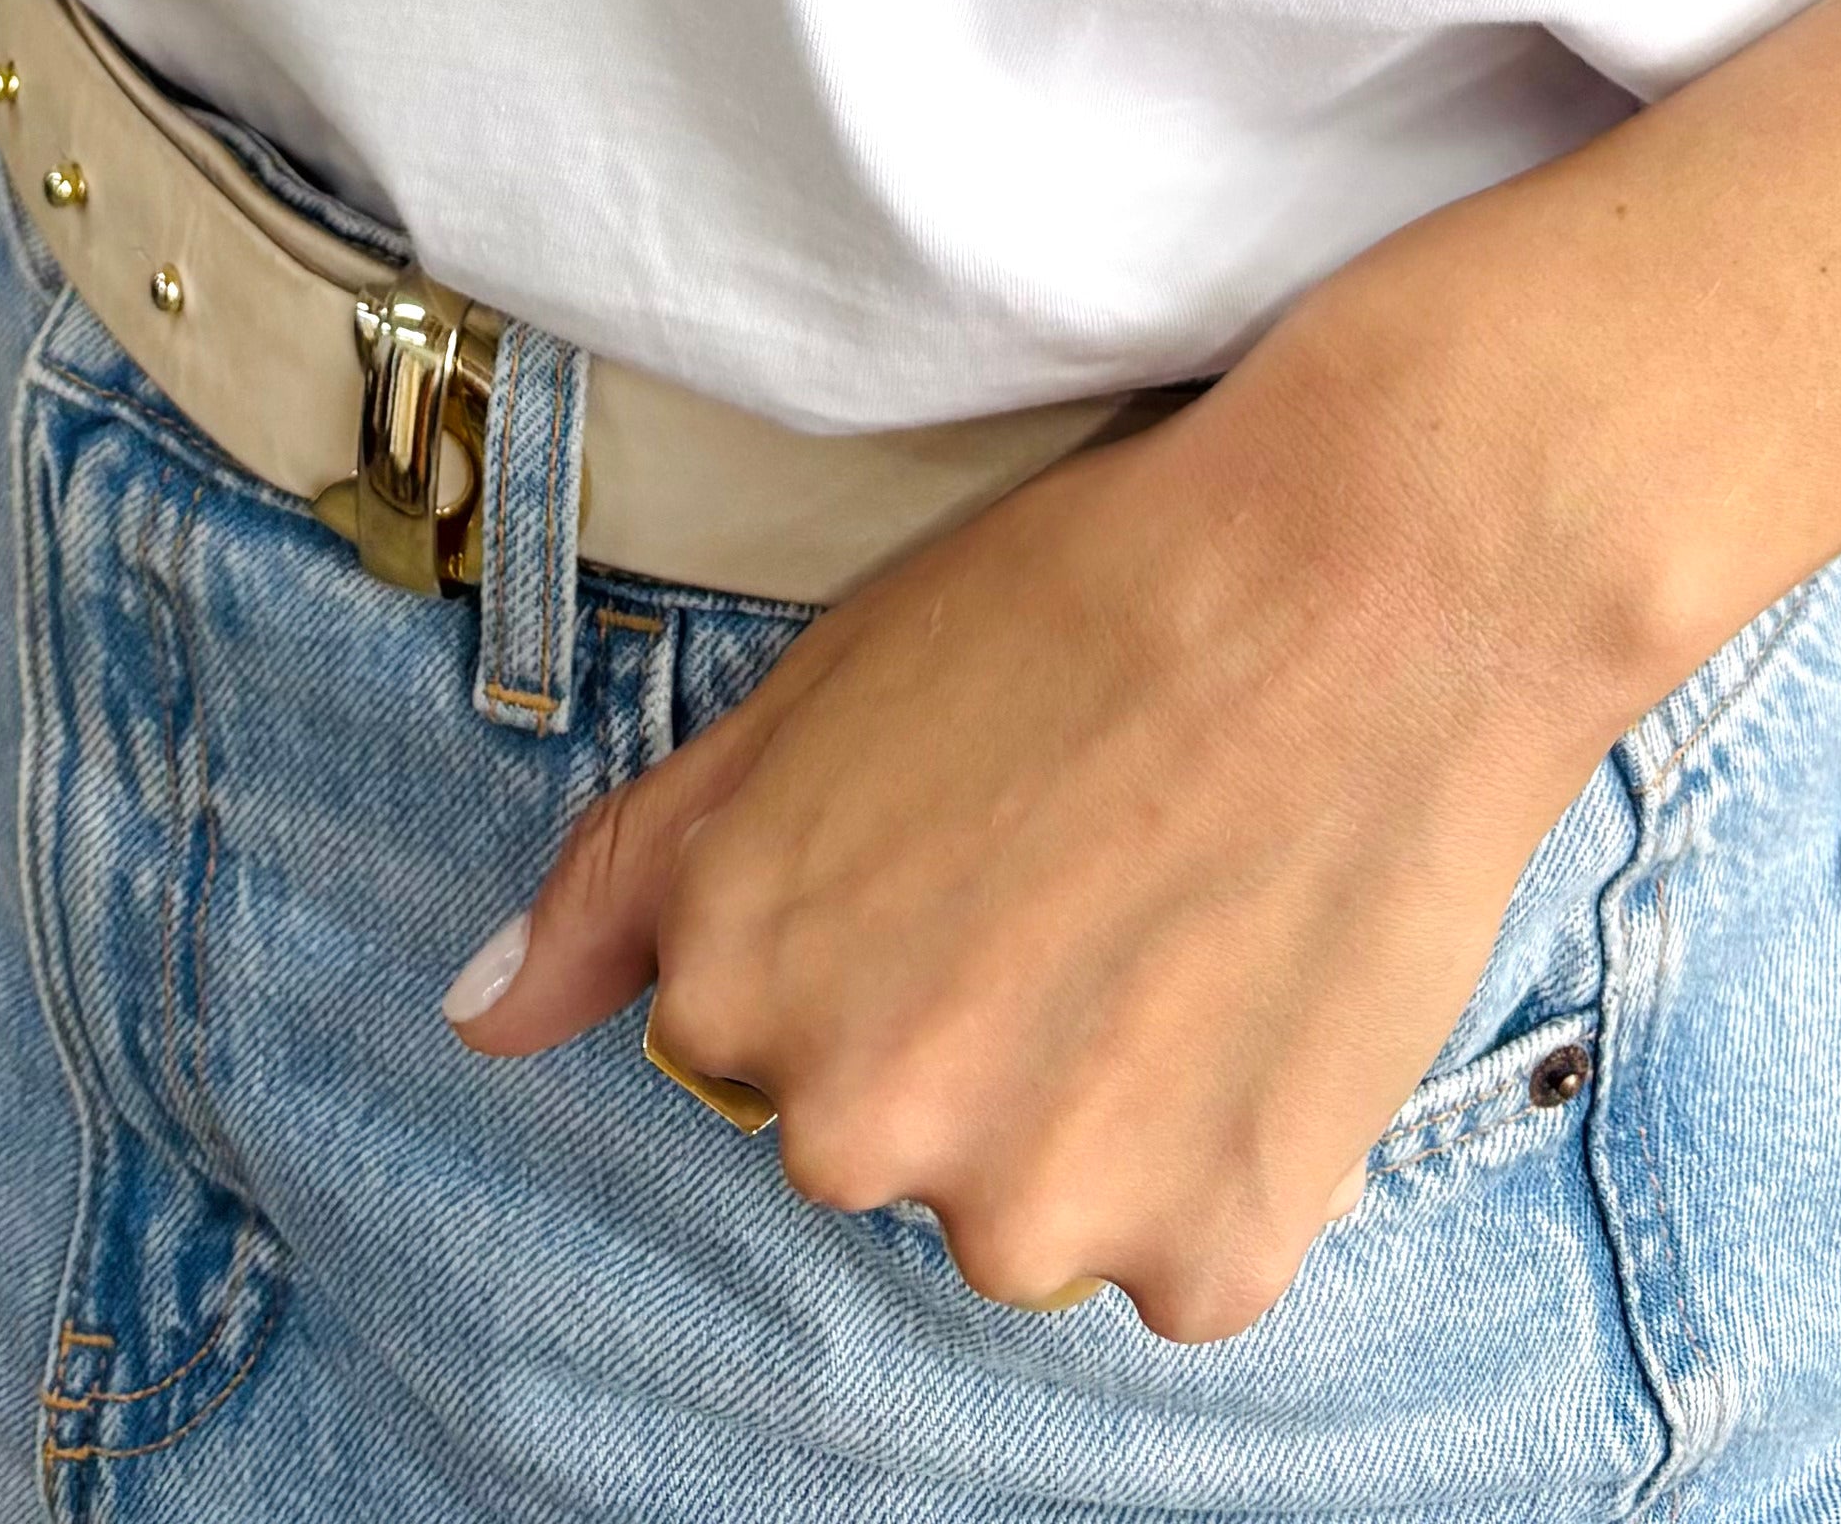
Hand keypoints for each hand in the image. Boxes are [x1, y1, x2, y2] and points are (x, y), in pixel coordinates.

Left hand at [447, 290, 1645, 1342]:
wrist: (1364, 579)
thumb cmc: (1084, 602)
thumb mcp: (808, 697)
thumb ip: (624, 881)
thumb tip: (475, 1021)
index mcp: (741, 989)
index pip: (763, 1039)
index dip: (880, 927)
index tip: (973, 832)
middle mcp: (854, 1129)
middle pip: (893, 1136)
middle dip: (977, 1035)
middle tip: (1088, 868)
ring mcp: (1035, 1213)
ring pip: (1038, 1208)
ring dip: (1102, 1111)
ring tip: (1184, 921)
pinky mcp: (1208, 1260)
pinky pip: (1185, 1254)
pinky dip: (1227, 1158)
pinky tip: (1259, 995)